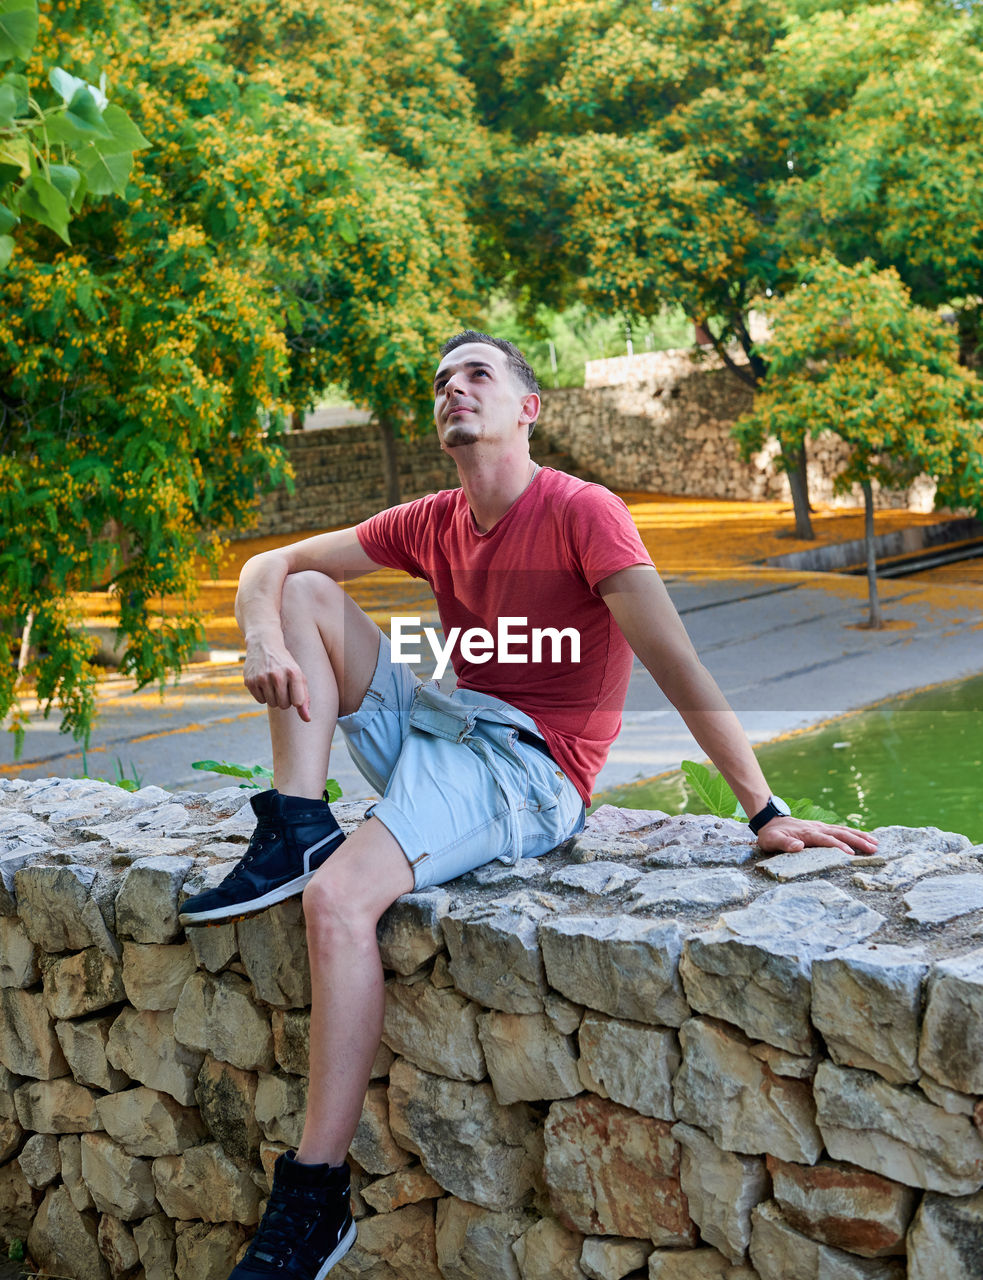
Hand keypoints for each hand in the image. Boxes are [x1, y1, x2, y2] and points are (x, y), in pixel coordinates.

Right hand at [242, 638, 310, 721]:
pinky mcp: (249, 681)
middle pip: (284, 705)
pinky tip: (264, 683)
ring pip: (272, 704)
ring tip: (274, 684)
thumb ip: (305, 699)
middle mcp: (277, 674)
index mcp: (293, 672)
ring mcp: (261, 678)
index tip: (295, 692)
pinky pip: (260, 701)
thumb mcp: (299, 676)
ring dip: (274, 698)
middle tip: (283, 686)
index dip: (296, 700)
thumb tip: (307, 720)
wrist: (264, 644)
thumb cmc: (286, 664)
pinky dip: (263, 695)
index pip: (298, 702)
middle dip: (285, 699)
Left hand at [754, 816, 878, 855]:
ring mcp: (821, 827)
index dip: (838, 846)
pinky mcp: (823, 828)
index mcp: (807, 834)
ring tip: (876, 843)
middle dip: (857, 841)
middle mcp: (817, 828)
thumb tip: (798, 846)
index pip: (826, 840)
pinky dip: (854, 833)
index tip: (851, 854)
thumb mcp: (771, 841)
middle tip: (873, 849)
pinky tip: (866, 838)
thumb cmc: (771, 835)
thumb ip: (784, 844)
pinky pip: (841, 830)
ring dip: (860, 836)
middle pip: (840, 833)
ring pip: (844, 830)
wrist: (771, 821)